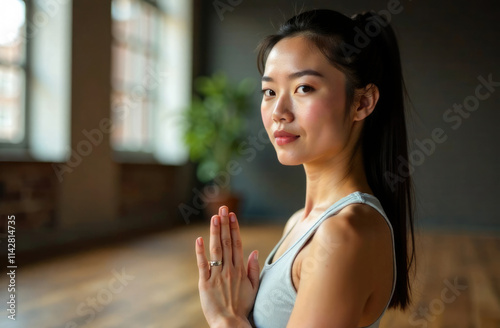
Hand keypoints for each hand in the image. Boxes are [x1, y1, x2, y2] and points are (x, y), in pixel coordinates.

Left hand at [195, 206, 259, 327]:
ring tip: (214, 217)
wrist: (230, 323)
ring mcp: (217, 275)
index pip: (237, 243)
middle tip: (223, 208)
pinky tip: (199, 239)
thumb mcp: (253, 287)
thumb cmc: (242, 306)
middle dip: (224, 224)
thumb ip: (253, 269)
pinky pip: (203, 265)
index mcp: (240, 269)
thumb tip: (254, 251)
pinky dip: (200, 252)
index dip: (234, 228)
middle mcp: (229, 269)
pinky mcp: (205, 283)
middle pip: (226, 242)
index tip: (232, 215)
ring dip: (215, 232)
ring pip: (216, 250)